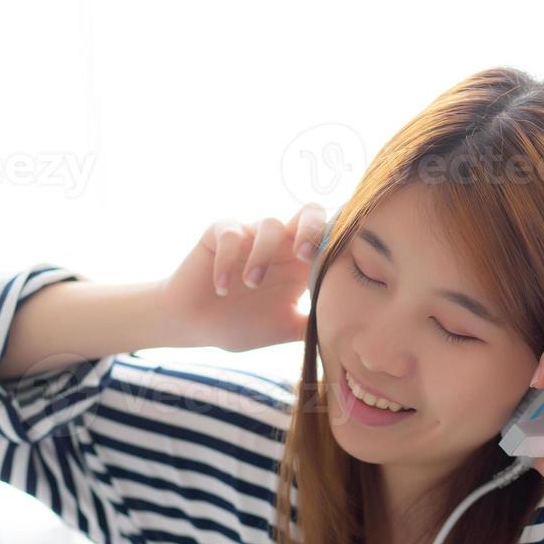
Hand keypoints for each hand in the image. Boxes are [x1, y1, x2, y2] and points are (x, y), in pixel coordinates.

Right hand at [160, 203, 326, 352]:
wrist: (193, 325)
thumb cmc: (240, 324)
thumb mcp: (284, 329)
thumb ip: (314, 325)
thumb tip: (349, 330)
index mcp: (300, 264)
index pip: (329, 238)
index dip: (338, 243)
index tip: (335, 267)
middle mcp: (280, 245)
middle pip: (309, 213)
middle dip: (312, 229)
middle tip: (303, 255)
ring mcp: (250, 236)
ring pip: (270, 224)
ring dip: (263, 255)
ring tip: (251, 285)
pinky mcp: (219, 234)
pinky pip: (230, 233)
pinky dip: (228, 260)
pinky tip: (221, 287)